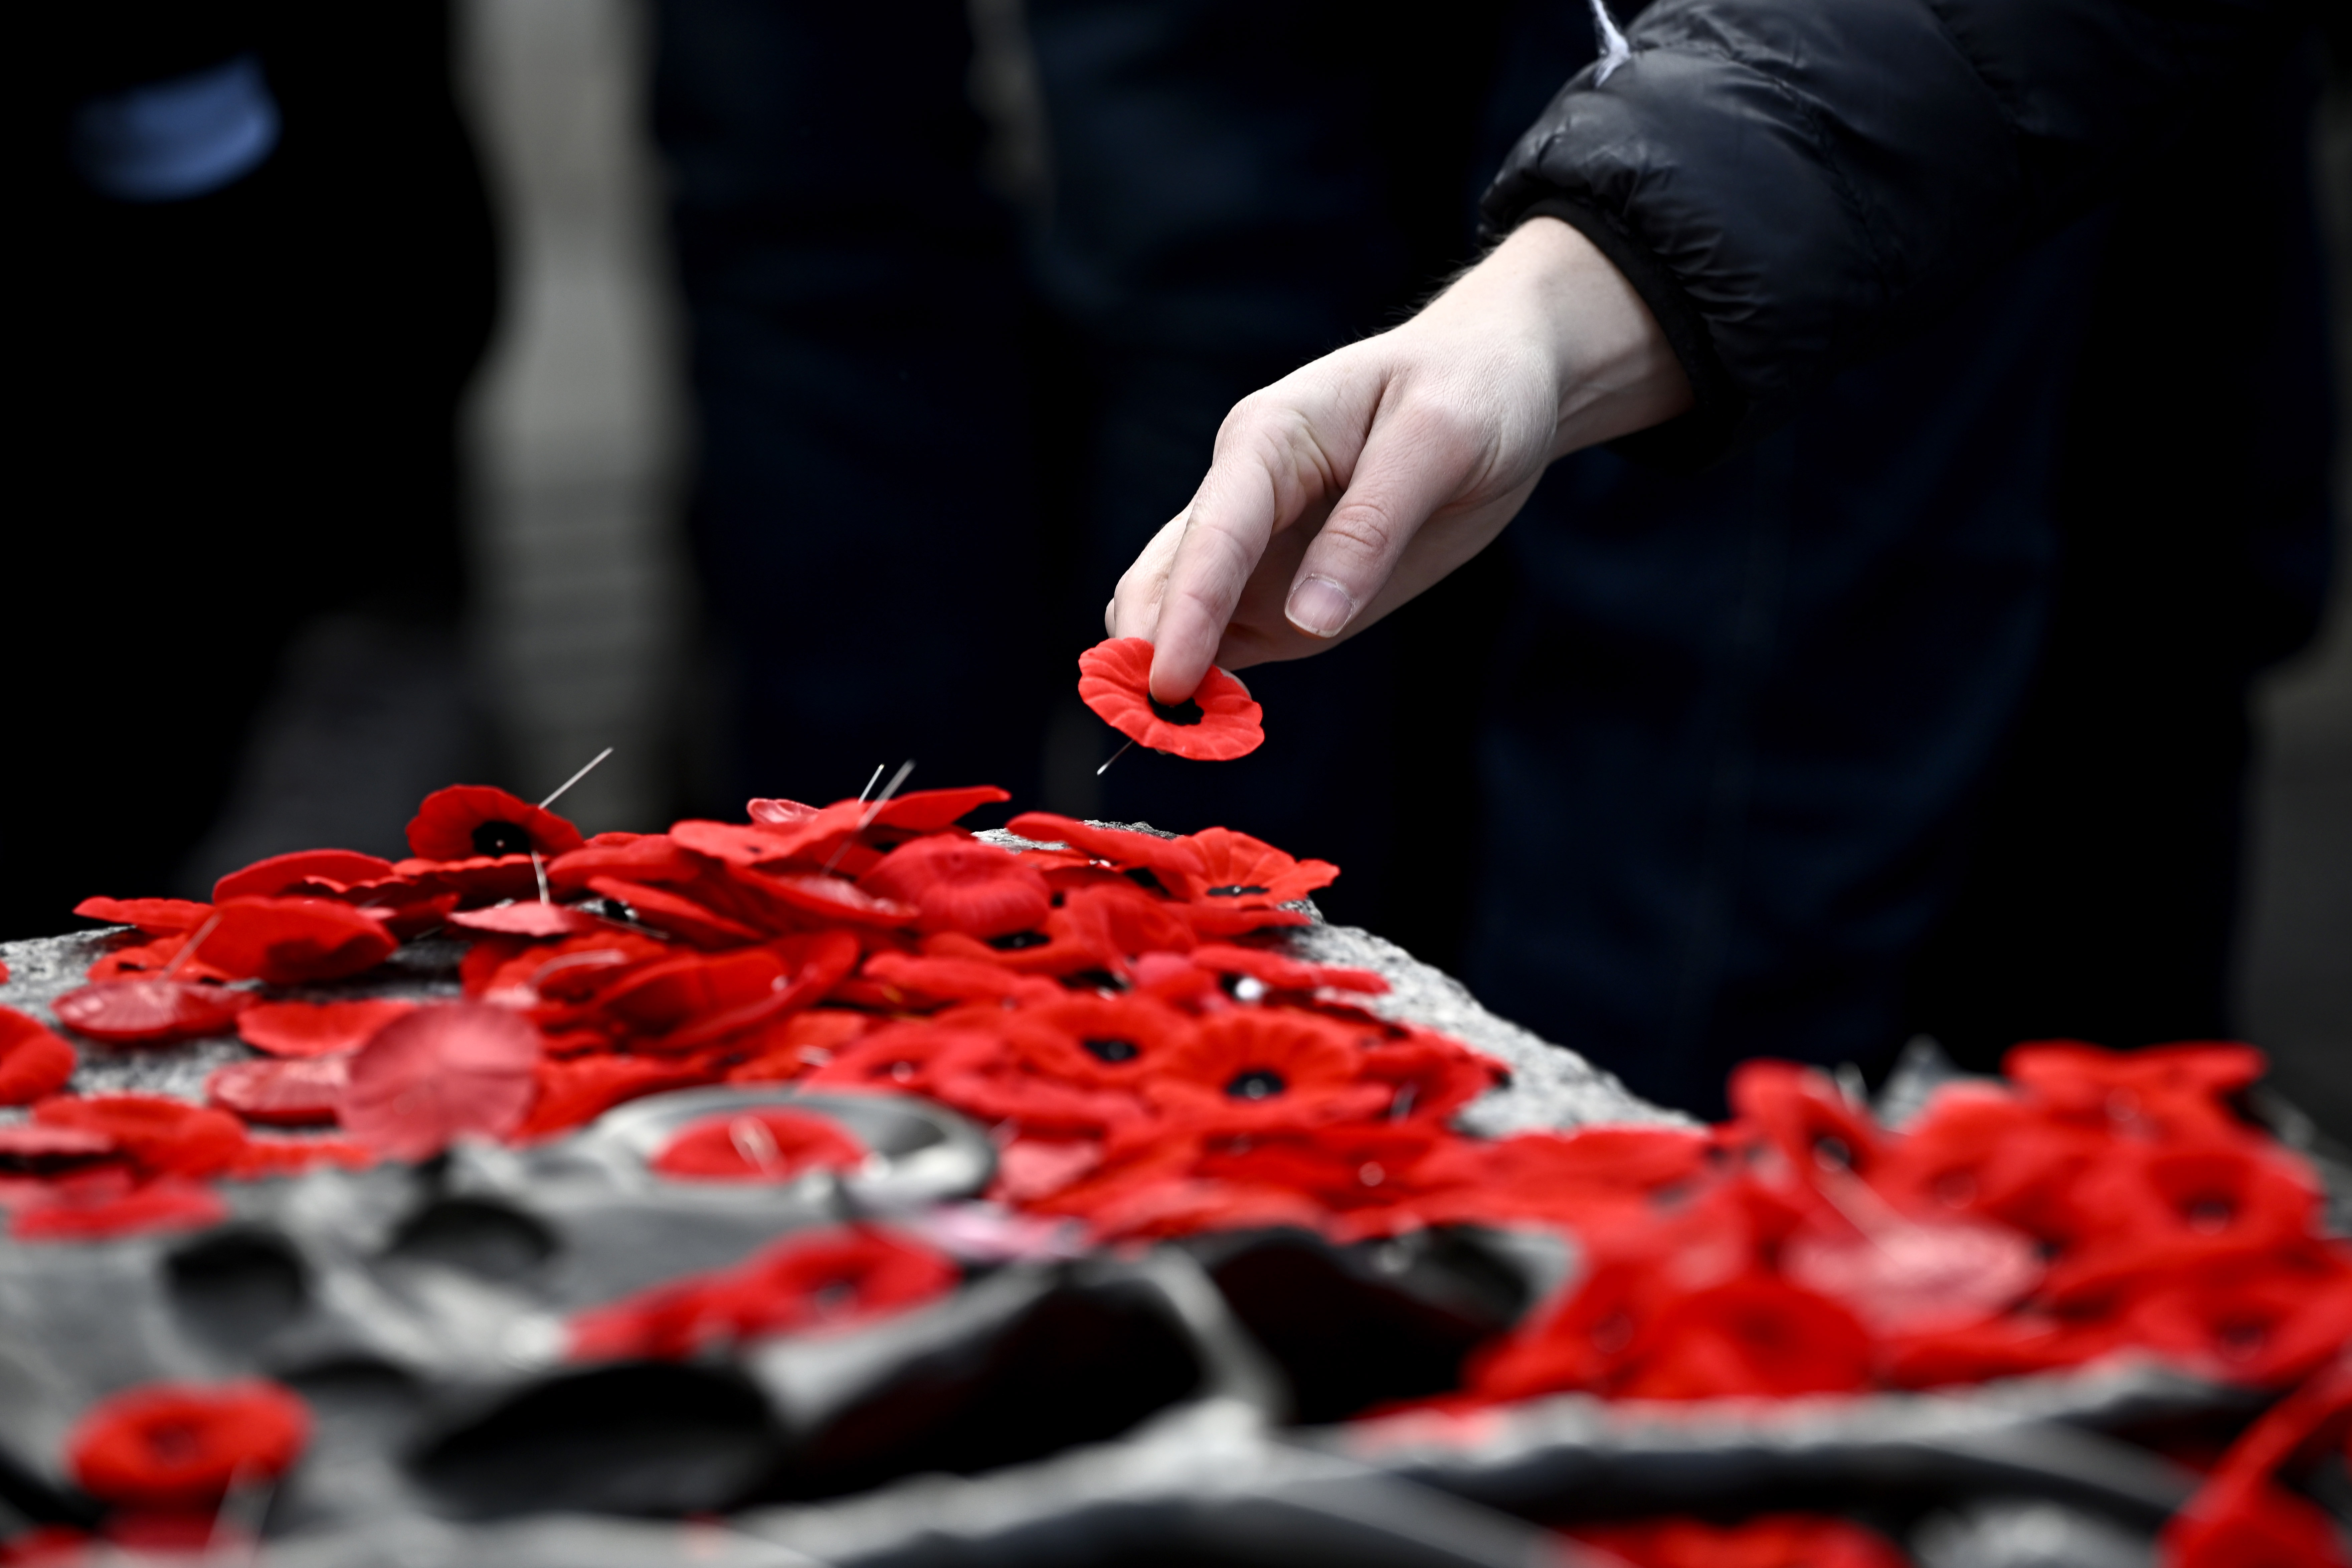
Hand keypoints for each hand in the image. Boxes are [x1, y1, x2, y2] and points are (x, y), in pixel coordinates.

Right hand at [1106, 216, 1692, 702]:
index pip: (1214, 532)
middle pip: (1167, 574)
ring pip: (1177, 610)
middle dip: (1147, 646)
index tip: (1167, 681)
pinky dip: (1209, 681)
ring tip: (1174, 739)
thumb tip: (1311, 620)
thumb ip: (1371, 529)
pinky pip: (1225, 638)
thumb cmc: (1469, 391)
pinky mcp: (1281, 588)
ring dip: (1167, 671)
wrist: (1494, 383)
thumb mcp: (1439, 441)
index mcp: (1270, 439)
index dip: (1186, 611)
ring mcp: (1257, 545)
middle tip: (1152, 727)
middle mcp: (1244, 492)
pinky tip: (1214, 725)